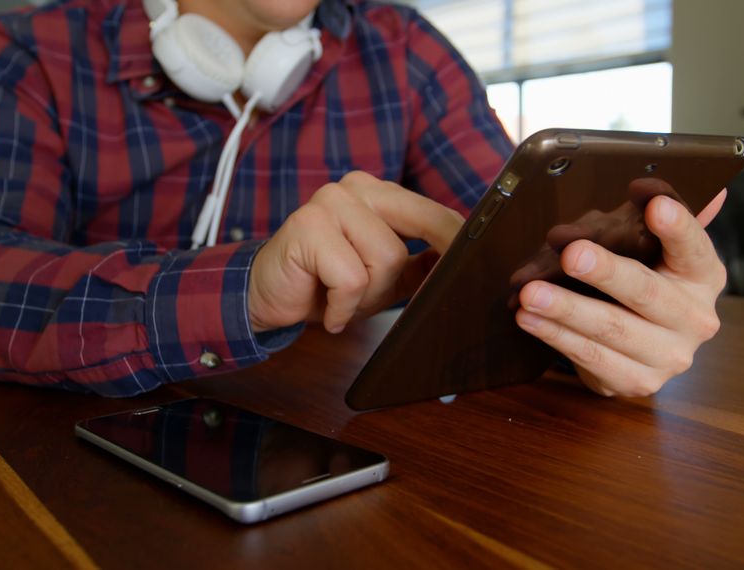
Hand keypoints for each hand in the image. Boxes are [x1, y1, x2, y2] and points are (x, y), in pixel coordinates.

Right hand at [248, 171, 462, 333]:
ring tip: (346, 302)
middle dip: (423, 269)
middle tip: (409, 298)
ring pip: (388, 258)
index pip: (435, 213)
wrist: (266, 296)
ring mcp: (330, 201)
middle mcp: (357, 187)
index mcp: (379, 193)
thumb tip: (464, 263)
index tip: (477, 267)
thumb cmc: (325, 285)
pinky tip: (329, 312)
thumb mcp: (384, 278)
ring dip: (370, 296)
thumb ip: (421, 265)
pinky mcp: (308, 226)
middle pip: (423, 225)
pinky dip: (344, 307)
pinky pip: (353, 278)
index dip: (459, 243)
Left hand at [514, 179, 727, 396]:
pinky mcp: (637, 382)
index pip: (694, 246)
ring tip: (531, 293)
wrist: (647, 349)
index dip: (677, 226)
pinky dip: (556, 336)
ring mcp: (670, 356)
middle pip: (647, 291)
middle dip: (606, 272)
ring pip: (612, 328)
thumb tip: (712, 188)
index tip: (654, 204)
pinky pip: (591, 357)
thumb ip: (672, 219)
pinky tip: (530, 319)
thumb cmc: (647, 282)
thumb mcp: (657, 249)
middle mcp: (696, 319)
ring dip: (566, 309)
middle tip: (571, 254)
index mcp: (704, 275)